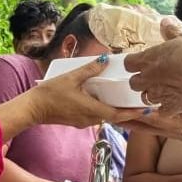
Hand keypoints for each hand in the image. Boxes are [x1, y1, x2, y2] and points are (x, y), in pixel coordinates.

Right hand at [17, 56, 147, 127]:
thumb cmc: (50, 94)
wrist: (33, 109)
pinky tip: (104, 100)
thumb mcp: (71, 78)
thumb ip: (89, 69)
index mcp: (92, 109)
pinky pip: (95, 116)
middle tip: (142, 104)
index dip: (134, 113)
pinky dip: (104, 109)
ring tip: (127, 100)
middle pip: (114, 117)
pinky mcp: (78, 121)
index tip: (148, 110)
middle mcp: (90, 119)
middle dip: (128, 111)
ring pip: (105, 116)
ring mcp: (84, 122)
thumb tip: (105, 59)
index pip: (119, 114)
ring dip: (116, 110)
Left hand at [123, 18, 181, 115]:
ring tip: (163, 90)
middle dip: (140, 80)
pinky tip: (174, 102)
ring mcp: (157, 95)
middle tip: (151, 77)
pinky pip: (162, 110)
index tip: (140, 61)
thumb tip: (164, 21)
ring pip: (145, 98)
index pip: (128, 63)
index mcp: (147, 60)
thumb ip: (171, 31)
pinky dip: (166, 107)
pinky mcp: (168, 108)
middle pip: (133, 83)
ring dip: (152, 94)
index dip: (133, 62)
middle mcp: (147, 79)